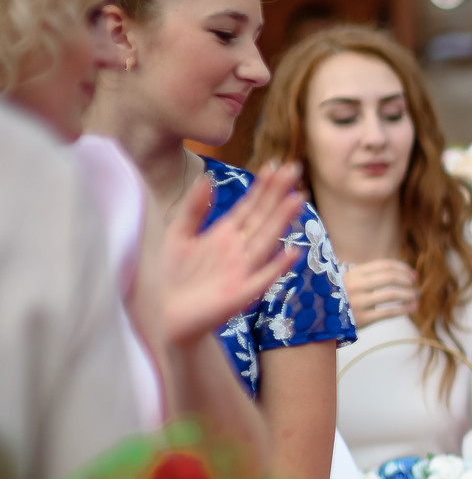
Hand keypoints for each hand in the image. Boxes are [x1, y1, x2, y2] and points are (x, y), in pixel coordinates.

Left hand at [151, 164, 302, 345]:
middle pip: (262, 217)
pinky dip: (277, 266)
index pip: (249, 206)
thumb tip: (208, 178)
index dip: (262, 186)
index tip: (276, 165)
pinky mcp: (241, 294)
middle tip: (295, 169)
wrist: (167, 313)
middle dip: (278, 195)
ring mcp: (242, 271)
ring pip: (266, 241)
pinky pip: (262, 278)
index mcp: (225, 234)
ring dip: (282, 221)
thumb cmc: (175, 276)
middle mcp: (239, 250)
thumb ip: (194, 208)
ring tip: (297, 199)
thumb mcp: (179, 235)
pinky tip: (292, 252)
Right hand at [341, 259, 419, 328]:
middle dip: (407, 281)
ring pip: (392, 294)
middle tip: (415, 286)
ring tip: (415, 297)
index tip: (413, 275)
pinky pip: (389, 312)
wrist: (323, 320)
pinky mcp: (362, 319)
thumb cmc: (342, 299)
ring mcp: (358, 302)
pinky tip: (412, 308)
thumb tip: (402, 274)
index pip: (385, 265)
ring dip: (409, 295)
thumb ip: (370, 276)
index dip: (403, 269)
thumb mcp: (350, 282)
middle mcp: (355, 285)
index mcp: (354, 273)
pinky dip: (404, 309)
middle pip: (390, 278)